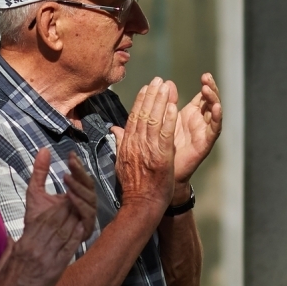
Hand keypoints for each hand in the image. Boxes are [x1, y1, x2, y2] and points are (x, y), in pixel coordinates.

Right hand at [0, 194, 87, 285]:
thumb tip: (11, 238)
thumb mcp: (3, 262)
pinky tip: (82, 228)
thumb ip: (9, 248)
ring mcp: (46, 259)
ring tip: (81, 209)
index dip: (52, 210)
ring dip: (73, 219)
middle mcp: (36, 248)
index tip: (60, 202)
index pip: (41, 221)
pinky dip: (76, 237)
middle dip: (65, 210)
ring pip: (62, 233)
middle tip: (74, 199)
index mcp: (23, 244)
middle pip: (54, 223)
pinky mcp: (54, 271)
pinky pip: (68, 250)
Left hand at [24, 147, 97, 242]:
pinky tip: (70, 196)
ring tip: (67, 178)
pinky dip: (80, 204)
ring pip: (91, 199)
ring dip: (80, 187)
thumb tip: (43, 149)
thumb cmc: (37, 220)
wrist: (33, 245)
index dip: (78, 167)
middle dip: (81, 173)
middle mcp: (83, 205)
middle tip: (71, 163)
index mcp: (75, 196)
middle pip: (89, 186)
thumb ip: (40, 172)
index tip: (71, 156)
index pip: (81, 178)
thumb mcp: (36, 192)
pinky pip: (87, 215)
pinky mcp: (85, 230)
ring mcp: (85, 217)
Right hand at [110, 77, 175, 216]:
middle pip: (143, 113)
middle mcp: (135, 143)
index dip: (141, 100)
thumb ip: (120, 143)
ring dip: (160, 101)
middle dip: (152, 95)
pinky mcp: (161, 156)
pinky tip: (172, 106)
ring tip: (166, 86)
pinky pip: (164, 133)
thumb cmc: (133, 187)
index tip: (146, 87)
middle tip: (158, 80)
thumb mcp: (121, 162)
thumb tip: (114, 128)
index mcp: (127, 144)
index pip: (134, 117)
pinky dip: (168, 118)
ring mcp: (148, 149)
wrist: (141, 205)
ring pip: (153, 119)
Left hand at [172, 72, 221, 189]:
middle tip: (207, 78)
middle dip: (211, 89)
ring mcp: (204, 132)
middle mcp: (201, 121)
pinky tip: (216, 108)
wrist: (162, 171)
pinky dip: (216, 118)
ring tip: (208, 89)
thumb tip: (168, 82)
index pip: (203, 96)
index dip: (206, 85)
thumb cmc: (163, 145)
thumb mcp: (163, 119)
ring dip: (213, 100)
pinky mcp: (205, 143)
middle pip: (211, 102)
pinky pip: (213, 130)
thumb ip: (166, 102)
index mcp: (192, 114)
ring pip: (214, 113)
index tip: (205, 74)